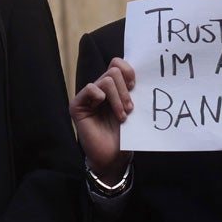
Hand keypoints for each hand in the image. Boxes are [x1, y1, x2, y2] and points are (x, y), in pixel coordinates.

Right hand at [69, 57, 133, 182]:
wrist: (114, 158)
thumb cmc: (125, 135)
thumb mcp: (133, 109)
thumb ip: (133, 91)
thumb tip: (144, 74)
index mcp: (114, 87)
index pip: (118, 63)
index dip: (128, 71)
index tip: (135, 86)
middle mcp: (100, 89)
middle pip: (114, 70)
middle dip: (126, 90)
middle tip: (130, 108)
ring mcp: (88, 96)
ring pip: (107, 80)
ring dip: (118, 98)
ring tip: (122, 116)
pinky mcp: (77, 105)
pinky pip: (90, 88)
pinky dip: (100, 95)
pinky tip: (102, 106)